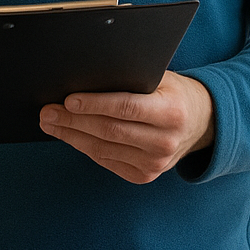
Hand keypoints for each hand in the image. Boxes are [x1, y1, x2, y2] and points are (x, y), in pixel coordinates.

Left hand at [39, 70, 215, 182]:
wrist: (202, 123)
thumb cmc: (173, 93)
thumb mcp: (161, 78)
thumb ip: (131, 77)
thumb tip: (86, 74)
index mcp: (171, 111)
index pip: (126, 107)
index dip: (94, 104)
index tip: (68, 100)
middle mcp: (165, 141)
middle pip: (109, 130)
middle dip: (73, 121)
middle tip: (47, 111)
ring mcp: (155, 163)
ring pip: (103, 149)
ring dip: (72, 136)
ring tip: (50, 123)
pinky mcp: (145, 175)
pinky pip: (106, 160)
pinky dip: (85, 147)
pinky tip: (69, 136)